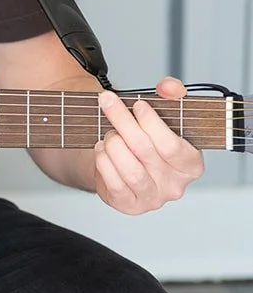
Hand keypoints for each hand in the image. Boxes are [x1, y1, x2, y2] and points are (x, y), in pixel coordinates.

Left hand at [94, 77, 203, 214]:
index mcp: (191, 164)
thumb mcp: (165, 115)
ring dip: (113, 144)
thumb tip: (168, 86)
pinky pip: (114, 183)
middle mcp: (176, 185)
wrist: (126, 165)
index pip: (172, 145)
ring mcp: (153, 198)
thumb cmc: (149, 140)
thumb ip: (172, 95)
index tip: (137, 103)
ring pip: (130, 169)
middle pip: (145, 151)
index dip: (151, 122)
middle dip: (123, 122)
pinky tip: (101, 150)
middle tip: (108, 103)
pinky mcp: (130, 205)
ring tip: (108, 133)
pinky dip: (103, 162)